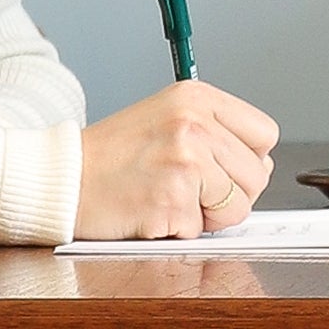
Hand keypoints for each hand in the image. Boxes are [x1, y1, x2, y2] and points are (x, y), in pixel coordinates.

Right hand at [74, 81, 279, 241]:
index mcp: (197, 97)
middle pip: (257, 175)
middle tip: (188, 187)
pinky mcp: (173, 200)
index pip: (264, 134)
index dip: (247, 158)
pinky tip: (151, 209)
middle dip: (229, 193)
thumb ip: (217, 134)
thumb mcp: (167, 118)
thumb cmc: (111, 155)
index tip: (221, 166)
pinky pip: (200, 230)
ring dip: (206, 216)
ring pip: (237, 208)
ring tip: (169, 197)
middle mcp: (195, 124)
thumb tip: (260, 167)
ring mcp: (185, 161)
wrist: (63, 177)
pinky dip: (177, 229)